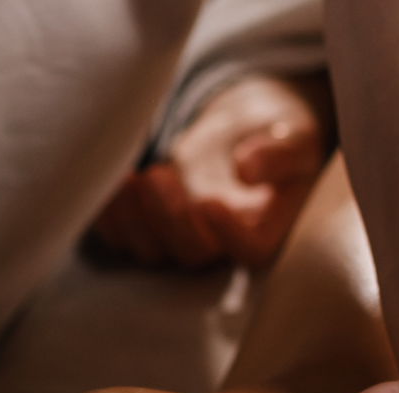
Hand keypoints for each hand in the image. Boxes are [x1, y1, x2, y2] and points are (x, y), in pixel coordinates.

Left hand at [92, 74, 326, 268]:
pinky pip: (121, 235)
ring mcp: (180, 240)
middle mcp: (219, 246)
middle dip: (170, 218)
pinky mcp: (148, 228)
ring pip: (151, 248)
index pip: (249, 250)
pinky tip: (104, 178)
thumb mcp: (295, 137)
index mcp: (263, 232)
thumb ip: (280, 153)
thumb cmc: (278, 138)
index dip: (229, 234)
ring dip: (131, 219)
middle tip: (158, 176)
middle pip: (192, 252)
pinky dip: (107, 213)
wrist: (244, 134)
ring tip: (125, 177)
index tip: (211, 201)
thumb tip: (247, 167)